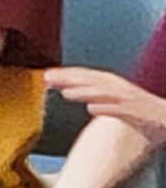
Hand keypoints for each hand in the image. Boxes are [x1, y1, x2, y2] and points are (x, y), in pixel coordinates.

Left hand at [45, 65, 165, 150]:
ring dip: (85, 92)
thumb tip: (66, 90)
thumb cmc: (141, 110)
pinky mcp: (138, 113)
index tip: (46, 75)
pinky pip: (121, 110)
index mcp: (114, 85)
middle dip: (69, 79)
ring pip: (104, 94)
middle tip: (47, 78)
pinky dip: (107, 108)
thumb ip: (92, 94)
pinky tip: (91, 109)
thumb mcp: (114, 100)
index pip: (86, 77)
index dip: (67, 74)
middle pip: (91, 81)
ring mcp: (129, 100)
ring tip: (65, 93)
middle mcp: (120, 89)